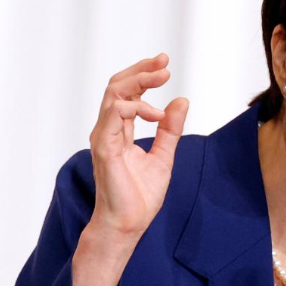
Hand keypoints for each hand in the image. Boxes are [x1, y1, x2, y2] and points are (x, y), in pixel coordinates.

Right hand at [88, 53, 188, 237]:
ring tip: (163, 78)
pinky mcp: (105, 148)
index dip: (144, 74)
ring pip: (113, 95)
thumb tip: (181, 101)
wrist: (129, 223)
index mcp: (120, 130)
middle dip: (141, 70)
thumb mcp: (164, 155)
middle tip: (164, 62)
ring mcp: (104, 138)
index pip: (127, 92)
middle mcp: (108, 130)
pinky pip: (113, 115)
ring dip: (139, 81)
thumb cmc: (140, 195)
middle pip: (117, 86)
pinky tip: (155, 112)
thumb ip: (170, 129)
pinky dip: (135, 107)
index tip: (164, 63)